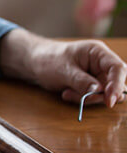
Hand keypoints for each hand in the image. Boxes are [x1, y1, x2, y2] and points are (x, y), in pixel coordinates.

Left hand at [0, 28, 126, 107]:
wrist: (34, 62)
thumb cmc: (48, 59)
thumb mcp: (63, 71)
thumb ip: (82, 81)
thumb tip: (100, 91)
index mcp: (97, 52)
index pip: (118, 68)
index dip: (117, 85)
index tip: (109, 101)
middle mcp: (101, 63)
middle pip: (114, 83)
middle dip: (98, 94)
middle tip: (79, 96)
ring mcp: (97, 74)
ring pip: (105, 93)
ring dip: (87, 98)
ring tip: (67, 92)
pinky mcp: (92, 84)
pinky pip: (94, 97)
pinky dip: (82, 98)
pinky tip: (67, 93)